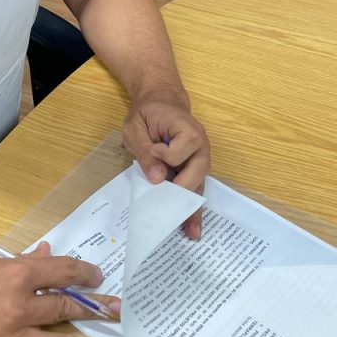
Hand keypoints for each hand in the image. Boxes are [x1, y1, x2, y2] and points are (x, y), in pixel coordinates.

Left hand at [122, 95, 211, 238]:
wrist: (160, 102)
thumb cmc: (147, 113)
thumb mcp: (136, 127)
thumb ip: (145, 151)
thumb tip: (158, 179)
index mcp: (186, 129)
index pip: (179, 151)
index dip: (162, 155)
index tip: (151, 148)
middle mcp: (200, 145)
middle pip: (197, 173)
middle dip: (182, 193)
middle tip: (168, 212)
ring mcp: (200, 158)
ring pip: (198, 185)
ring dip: (192, 209)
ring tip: (190, 233)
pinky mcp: (194, 169)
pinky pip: (195, 189)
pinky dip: (192, 208)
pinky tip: (191, 227)